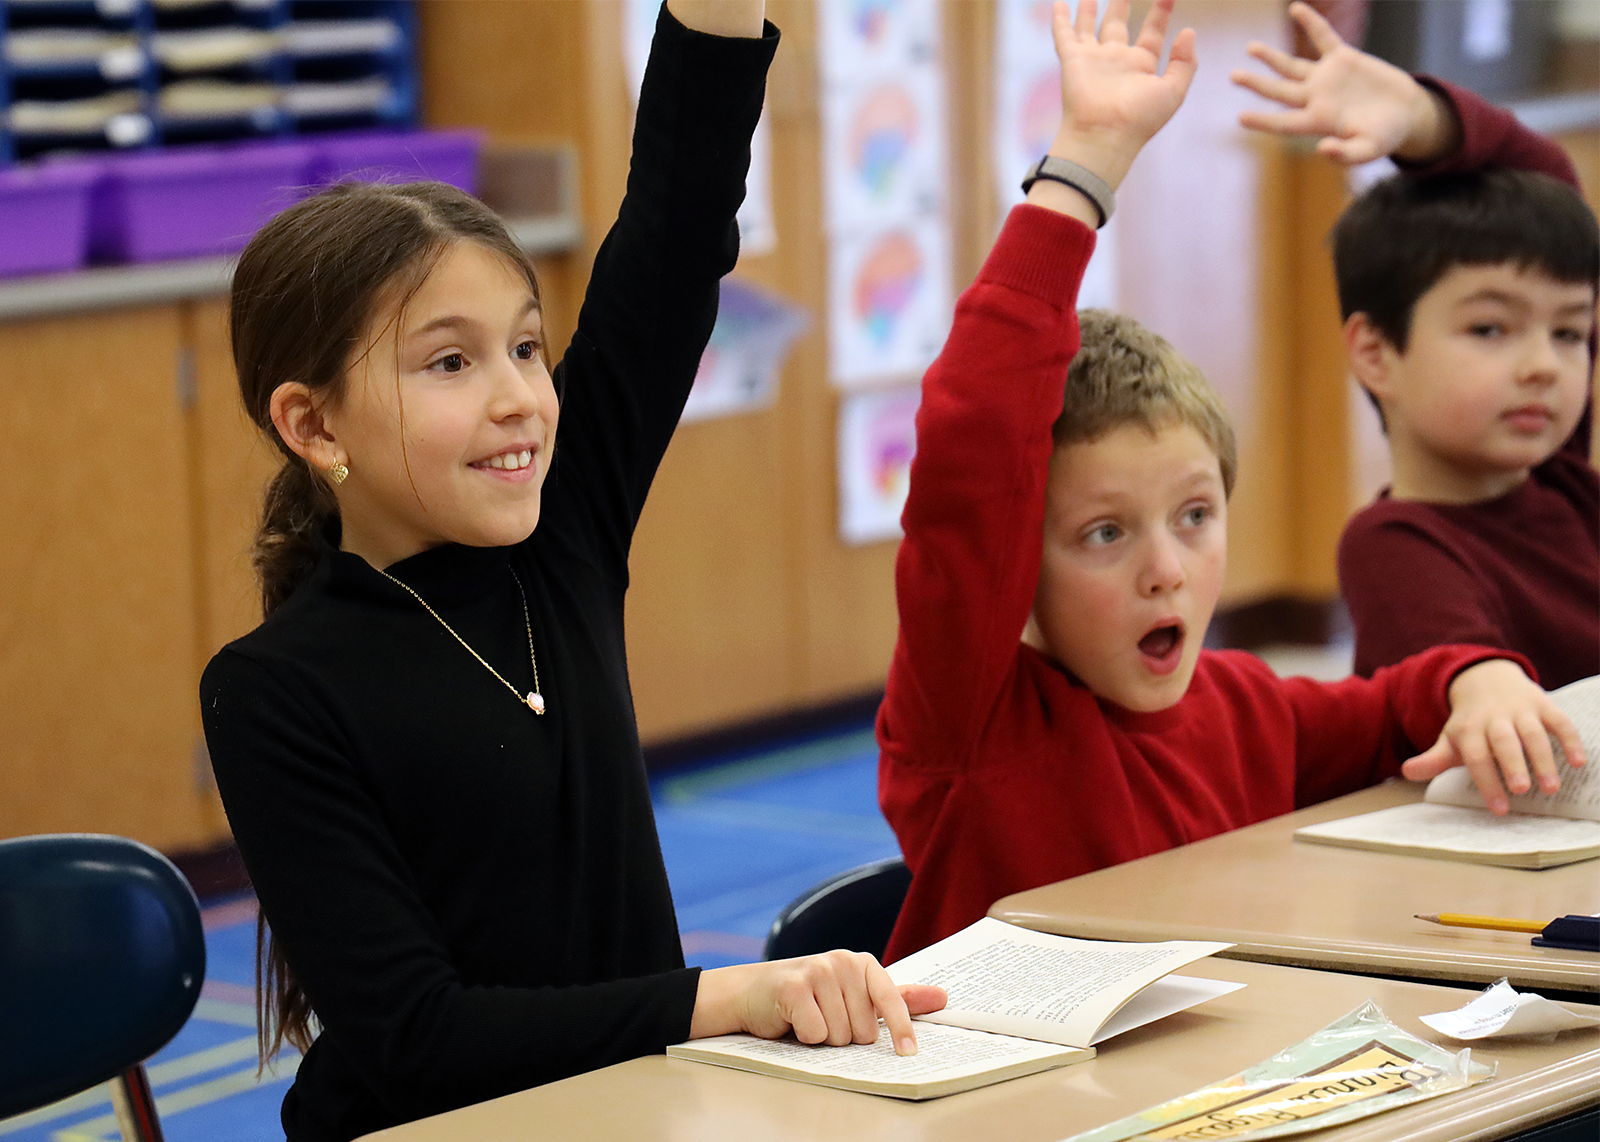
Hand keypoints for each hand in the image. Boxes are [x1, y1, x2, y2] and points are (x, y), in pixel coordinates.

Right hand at [691, 950, 947, 1055]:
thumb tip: (942, 997)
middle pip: (864, 1030)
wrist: (751, 993)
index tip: (909, 1054)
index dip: (902, 1030)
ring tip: (808, 1020)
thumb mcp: (854, 995)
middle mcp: (842, 961)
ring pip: (840, 1036)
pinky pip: (814, 1033)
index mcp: (862, 962)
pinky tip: (792, 1022)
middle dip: (845, 1036)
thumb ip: (897, 998)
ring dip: (823, 1039)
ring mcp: (817, 970)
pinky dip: (803, 1037)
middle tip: (825, 1021)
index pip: (892, 1000)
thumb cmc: (808, 998)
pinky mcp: (793, 986)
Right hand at [1046, 0, 1196, 189]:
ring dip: (1090, 9)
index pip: (1152, 31)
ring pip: (1090, 25)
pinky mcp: (1073, 61)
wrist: (1105, 135)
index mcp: (1141, 66)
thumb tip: (1188, 31)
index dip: (1161, 11)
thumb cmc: (1140, 119)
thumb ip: (1185, 62)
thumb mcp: (1173, 91)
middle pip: (1119, 23)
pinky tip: (1059, 2)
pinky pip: (1064, 35)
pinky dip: (1060, 19)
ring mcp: (1094, 60)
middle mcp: (1116, 60)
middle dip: (1122, 2)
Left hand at [1229, 1, 1456, 164]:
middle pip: (1280, 91)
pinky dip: (1311, 23)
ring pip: (1293, 66)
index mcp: (1318, 122)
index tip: (1241, 118)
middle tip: (1233, 76)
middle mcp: (1316, 99)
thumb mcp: (1370, 150)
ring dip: (1272, 57)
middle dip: (1257, 84)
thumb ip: (1347, 154)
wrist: (1405, 113)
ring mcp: (1327, 78)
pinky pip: (1324, 37)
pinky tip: (1296, 8)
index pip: (1284, 123)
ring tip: (1250, 48)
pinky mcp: (1343, 58)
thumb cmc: (1386, 136)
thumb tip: (1322, 149)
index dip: (1264, 121)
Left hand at [1402, 659, 1585, 813]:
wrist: (1486, 679)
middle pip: (1503, 741)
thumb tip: (1407, 772)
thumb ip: (1433, 759)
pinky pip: (1558, 720)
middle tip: (1521, 790)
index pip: (1476, 757)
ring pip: (1532, 732)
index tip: (1499, 810)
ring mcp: (1519, 710)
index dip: (1486, 782)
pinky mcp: (1542, 704)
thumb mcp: (1450, 739)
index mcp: (1469, 730)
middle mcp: (1494, 719)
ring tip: (1551, 788)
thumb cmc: (1469, 722)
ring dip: (1542, 758)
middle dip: (1512, 764)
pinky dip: (1569, 739)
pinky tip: (1579, 762)